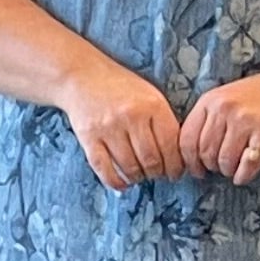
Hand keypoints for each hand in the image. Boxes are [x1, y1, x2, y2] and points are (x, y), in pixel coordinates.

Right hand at [58, 59, 188, 193]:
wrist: (82, 76)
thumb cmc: (120, 88)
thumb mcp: (149, 95)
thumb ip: (163, 121)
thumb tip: (176, 155)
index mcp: (152, 105)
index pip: (171, 145)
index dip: (176, 165)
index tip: (176, 172)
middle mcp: (131, 116)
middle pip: (151, 160)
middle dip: (158, 173)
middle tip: (158, 175)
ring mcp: (108, 128)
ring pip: (130, 166)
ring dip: (138, 177)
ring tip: (141, 176)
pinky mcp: (88, 137)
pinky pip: (104, 168)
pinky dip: (116, 181)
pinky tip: (123, 184)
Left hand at [179, 63, 259, 186]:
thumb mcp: (229, 96)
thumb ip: (211, 118)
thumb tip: (194, 151)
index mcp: (211, 100)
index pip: (187, 137)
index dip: (189, 160)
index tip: (195, 170)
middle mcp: (225, 109)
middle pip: (204, 152)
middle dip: (210, 167)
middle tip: (218, 169)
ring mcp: (245, 121)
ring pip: (224, 161)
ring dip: (228, 171)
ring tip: (234, 169)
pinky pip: (247, 164)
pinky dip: (244, 175)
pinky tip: (244, 175)